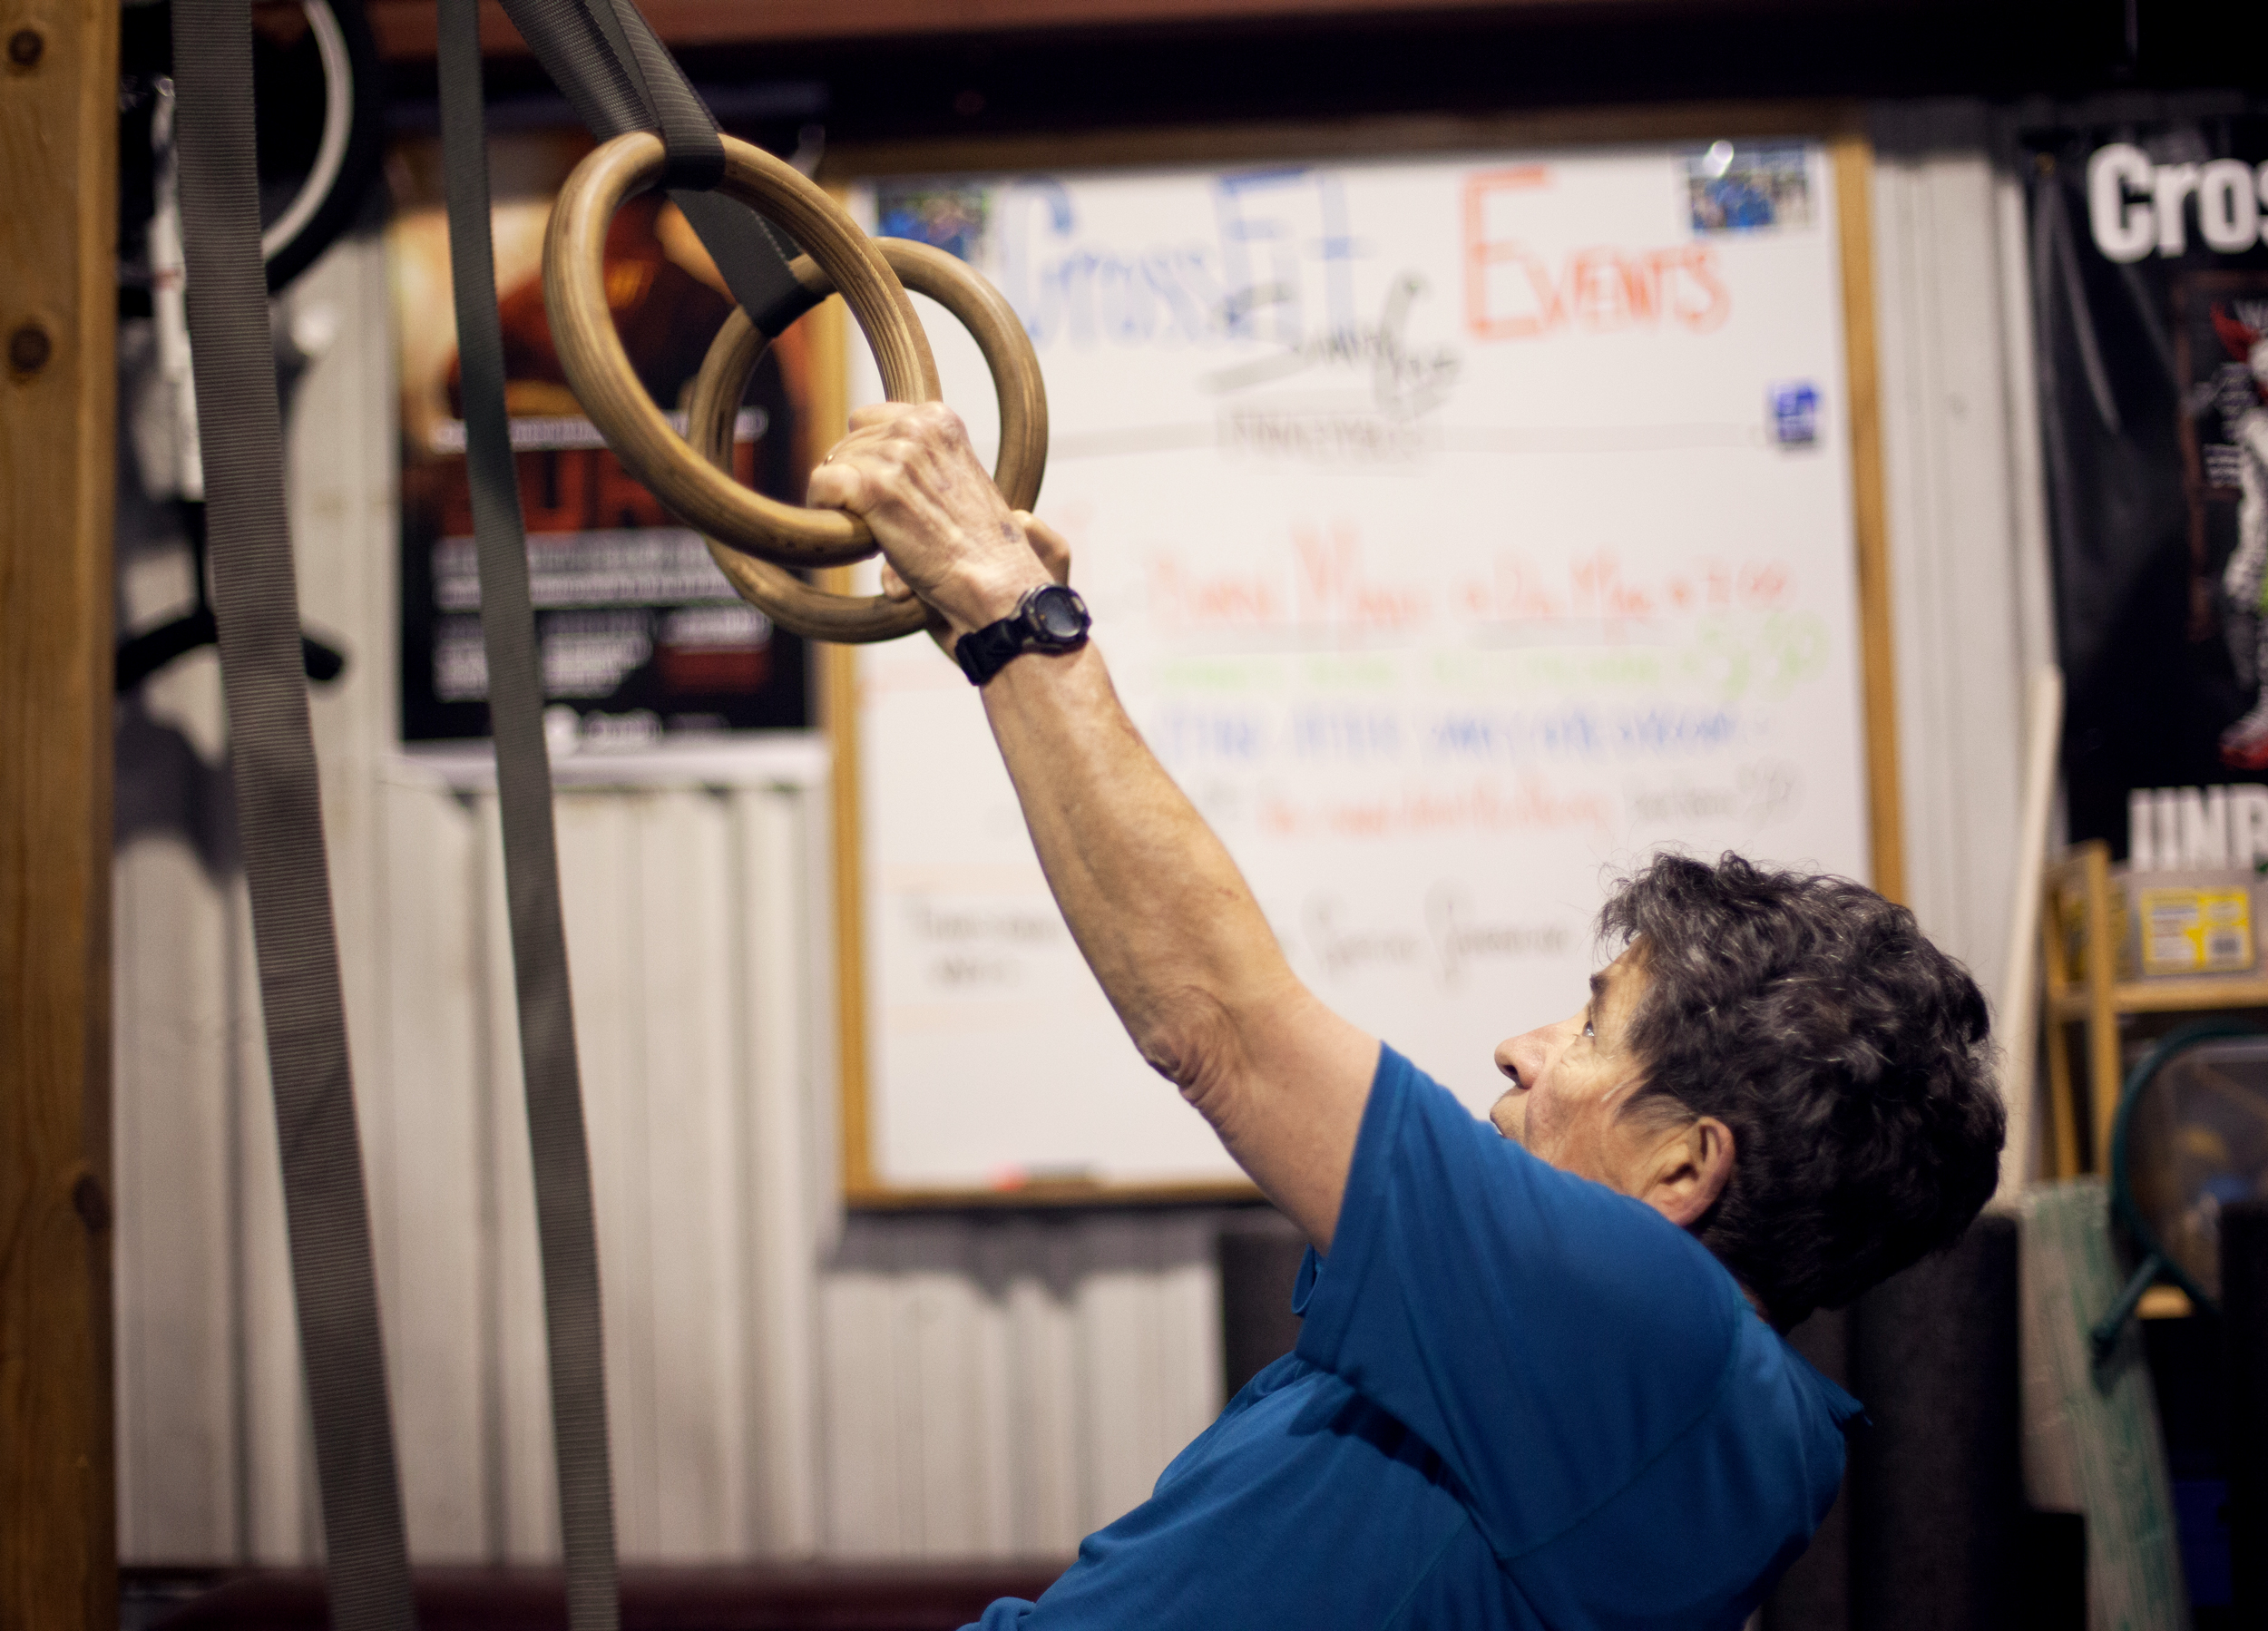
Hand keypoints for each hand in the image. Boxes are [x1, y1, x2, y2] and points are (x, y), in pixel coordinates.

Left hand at [806, 402, 1055, 638]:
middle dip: (856, 481)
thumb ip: (919, 463)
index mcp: (939, 420)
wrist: (995, 583)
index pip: (870, 421)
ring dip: (845, 502)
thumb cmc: (979, 547)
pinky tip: (857, 537)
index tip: (885, 494)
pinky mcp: (874, 487)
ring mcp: (896, 456)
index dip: (869, 459)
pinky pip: (822, 485)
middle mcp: (917, 428)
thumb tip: (855, 466)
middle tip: (883, 522)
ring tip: (880, 535)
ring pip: (833, 466)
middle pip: (848, 444)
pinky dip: (826, 511)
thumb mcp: (958, 481)